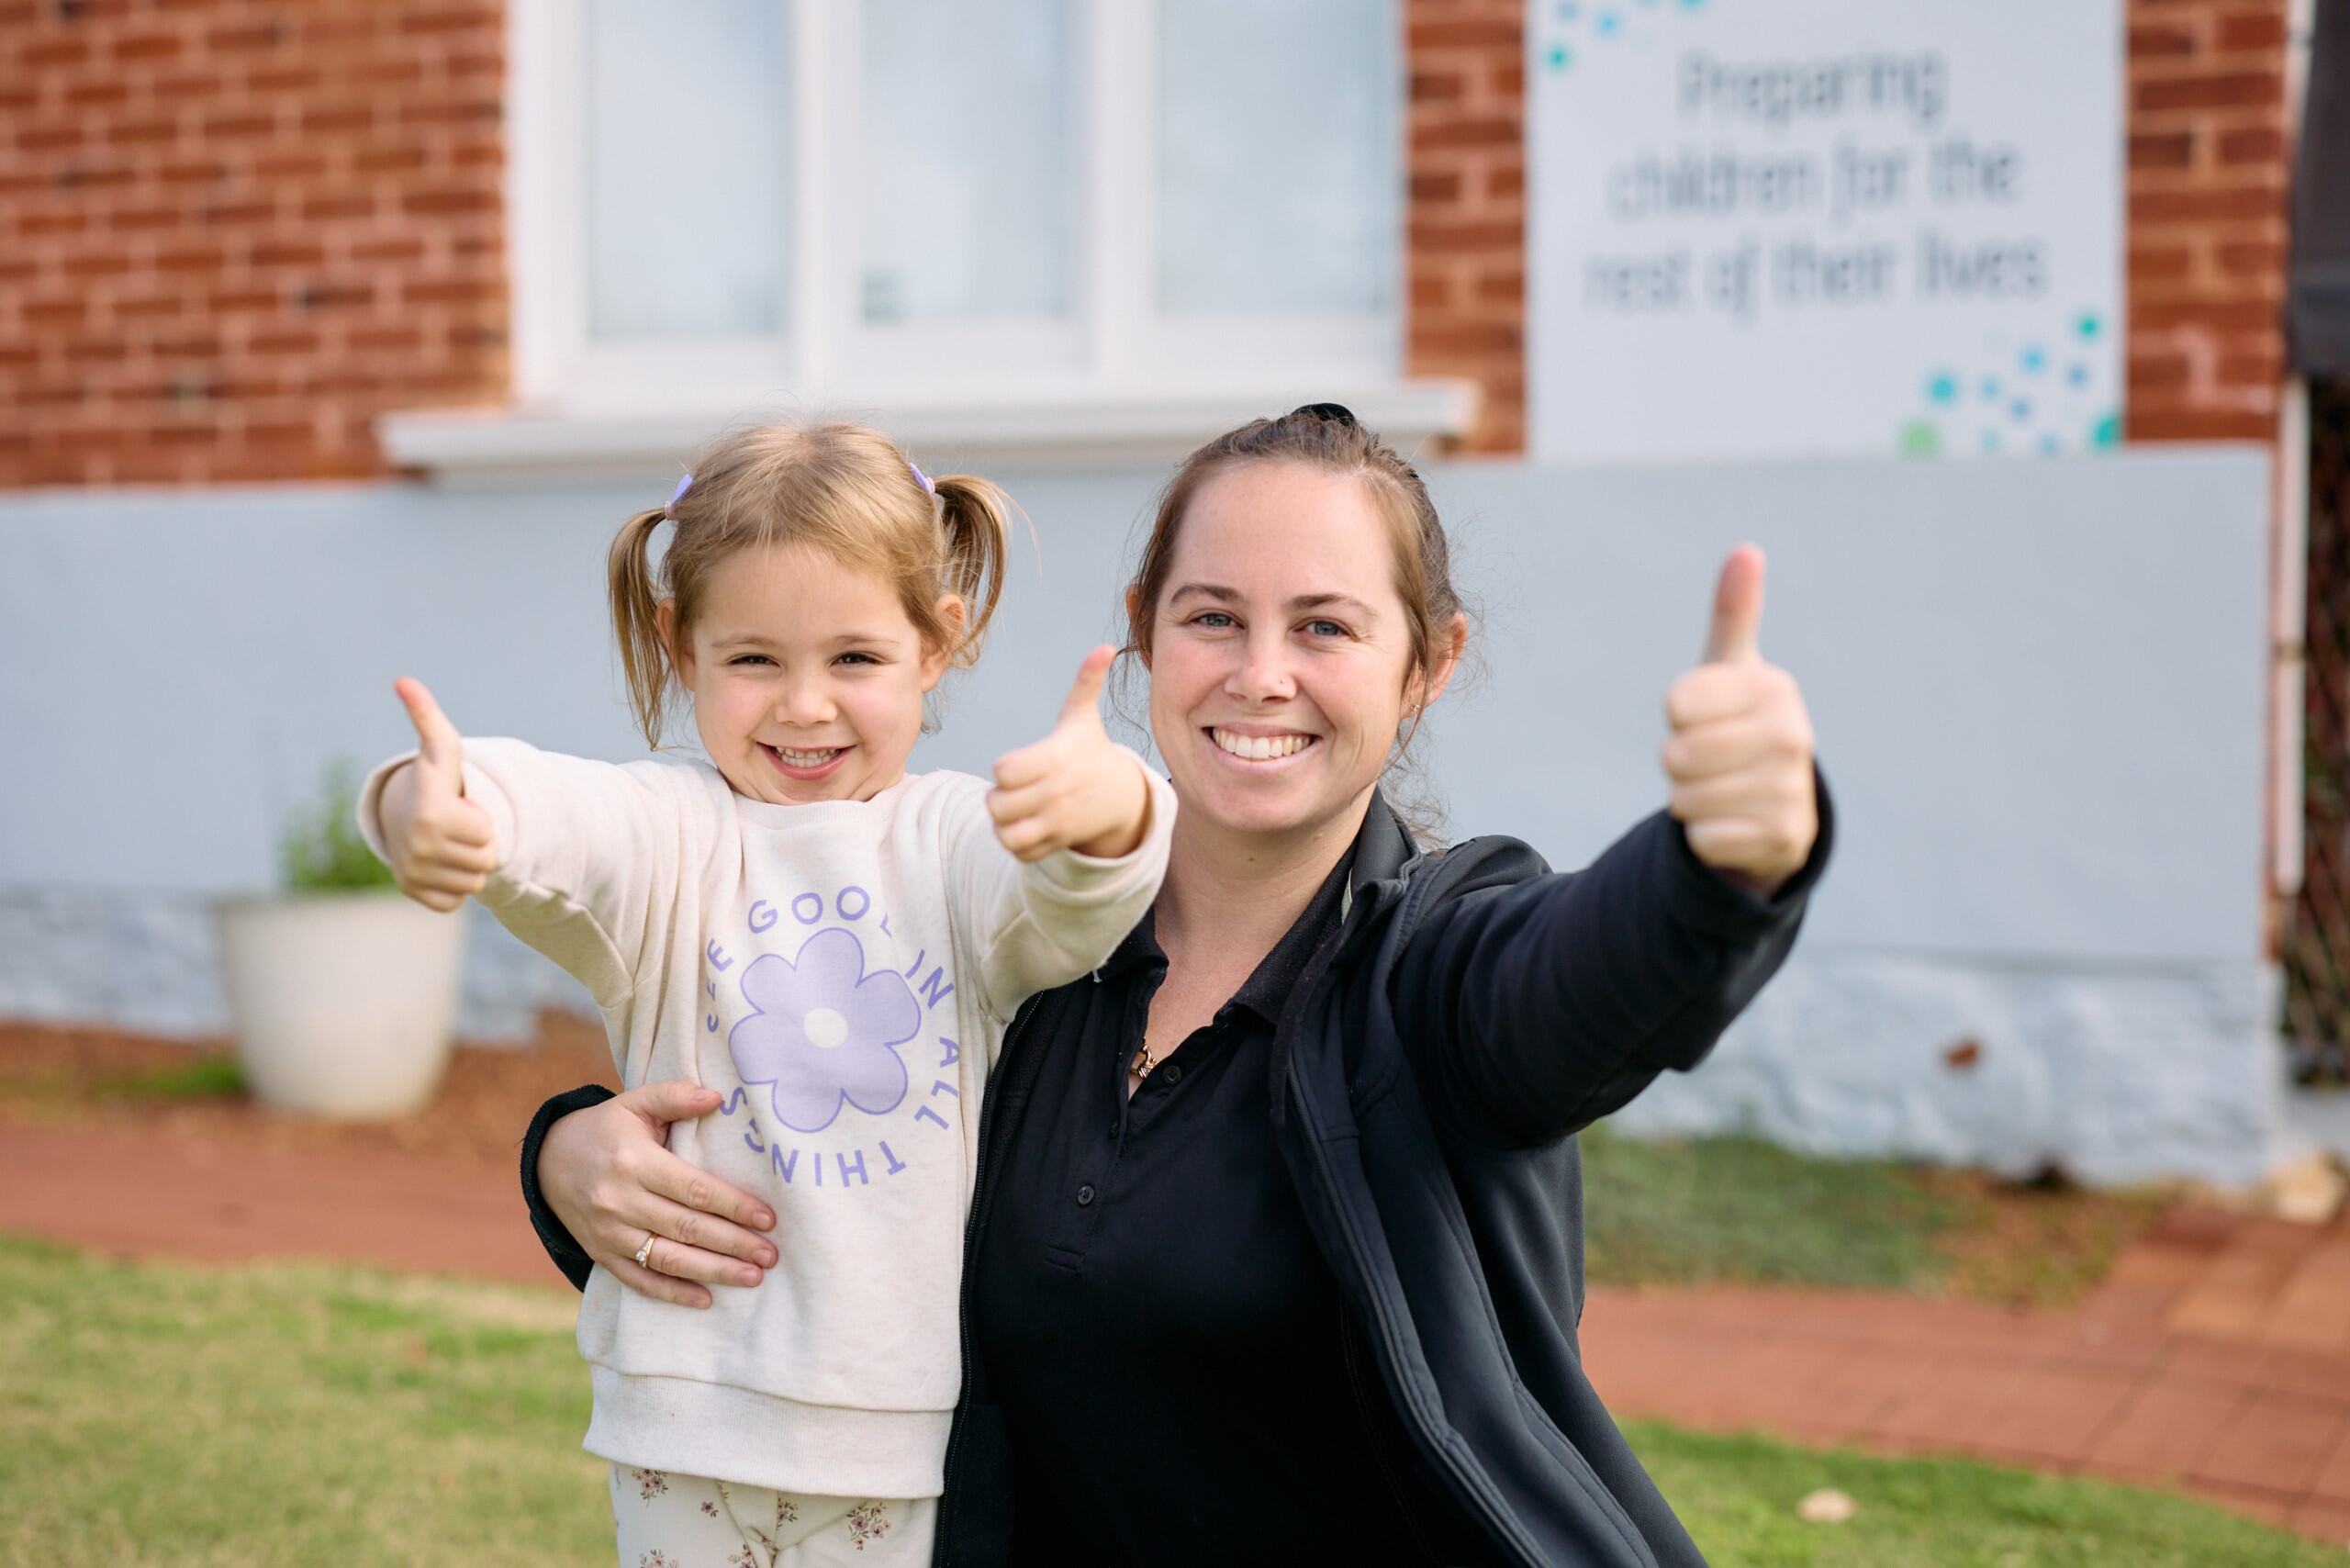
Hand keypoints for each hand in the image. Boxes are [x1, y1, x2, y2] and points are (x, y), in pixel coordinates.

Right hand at [384, 678, 498, 911]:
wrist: (404, 820)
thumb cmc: (436, 782)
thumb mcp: (440, 751)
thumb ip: (428, 716)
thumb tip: (403, 680)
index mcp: (428, 815)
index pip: (487, 834)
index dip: (480, 820)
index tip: (459, 808)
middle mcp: (416, 848)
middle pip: (485, 861)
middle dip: (478, 844)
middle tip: (456, 829)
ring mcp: (413, 875)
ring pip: (474, 882)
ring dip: (467, 864)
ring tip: (449, 844)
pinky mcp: (415, 895)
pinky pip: (457, 899)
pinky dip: (454, 885)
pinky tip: (440, 865)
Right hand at [537, 1079, 778, 1309]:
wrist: (549, 1161)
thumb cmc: (605, 1129)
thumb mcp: (635, 1103)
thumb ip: (675, 1097)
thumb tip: (716, 1097)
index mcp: (634, 1162)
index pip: (693, 1189)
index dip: (733, 1205)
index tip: (767, 1218)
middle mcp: (620, 1201)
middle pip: (686, 1228)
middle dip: (733, 1243)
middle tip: (770, 1255)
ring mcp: (609, 1233)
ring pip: (668, 1258)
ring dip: (713, 1271)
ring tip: (752, 1277)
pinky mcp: (601, 1254)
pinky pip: (639, 1280)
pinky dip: (672, 1293)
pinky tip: (706, 1299)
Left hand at [988, 646, 1150, 861]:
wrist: (1122, 795)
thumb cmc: (1090, 750)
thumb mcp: (1083, 717)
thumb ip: (1086, 682)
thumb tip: (1105, 647)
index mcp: (1056, 760)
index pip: (1003, 771)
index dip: (1004, 769)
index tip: (1017, 767)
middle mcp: (1056, 794)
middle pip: (998, 805)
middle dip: (997, 798)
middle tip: (1011, 791)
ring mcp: (1059, 823)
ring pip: (1007, 835)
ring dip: (1003, 825)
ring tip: (1012, 812)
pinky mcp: (1059, 843)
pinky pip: (1022, 854)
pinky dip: (1016, 846)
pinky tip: (1025, 828)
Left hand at [1662, 546, 1817, 894]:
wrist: (1774, 808)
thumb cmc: (1738, 726)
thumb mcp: (1731, 672)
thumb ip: (1733, 615)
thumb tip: (1745, 551)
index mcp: (1774, 688)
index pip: (1678, 704)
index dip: (1677, 716)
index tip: (1703, 717)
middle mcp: (1792, 735)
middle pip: (1677, 756)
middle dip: (1678, 765)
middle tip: (1709, 761)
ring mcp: (1791, 790)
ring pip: (1685, 800)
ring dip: (1689, 802)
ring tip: (1721, 791)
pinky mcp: (1782, 840)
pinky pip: (1702, 839)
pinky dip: (1704, 838)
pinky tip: (1733, 825)